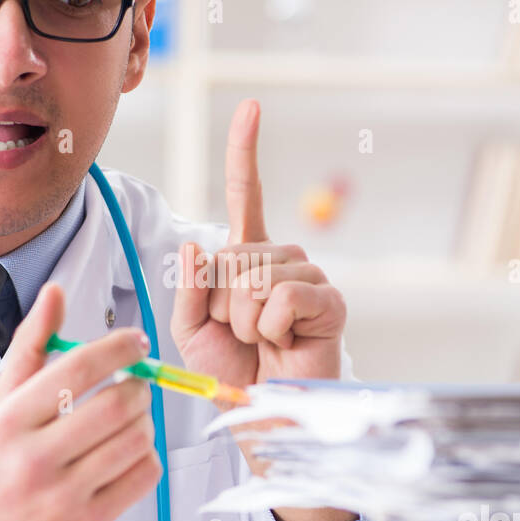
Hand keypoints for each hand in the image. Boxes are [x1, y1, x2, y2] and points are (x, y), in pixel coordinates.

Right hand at [0, 282, 161, 520]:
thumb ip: (30, 347)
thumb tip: (56, 293)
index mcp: (9, 422)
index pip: (77, 369)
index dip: (118, 348)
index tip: (136, 341)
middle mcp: (33, 459)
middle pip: (117, 405)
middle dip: (140, 387)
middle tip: (137, 385)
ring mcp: (61, 497)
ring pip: (136, 441)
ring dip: (145, 423)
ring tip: (131, 421)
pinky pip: (142, 478)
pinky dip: (146, 458)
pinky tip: (129, 454)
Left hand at [171, 99, 347, 391]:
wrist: (264, 412)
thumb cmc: (232, 370)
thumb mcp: (192, 328)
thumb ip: (190, 287)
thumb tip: (199, 244)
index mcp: (249, 257)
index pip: (247, 195)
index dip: (245, 152)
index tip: (252, 107)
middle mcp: (282, 258)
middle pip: (231, 256)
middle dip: (221, 305)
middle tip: (242, 335)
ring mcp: (309, 275)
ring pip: (253, 279)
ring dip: (245, 322)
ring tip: (263, 342)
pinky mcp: (329, 300)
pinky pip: (282, 296)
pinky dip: (272, 326)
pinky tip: (285, 341)